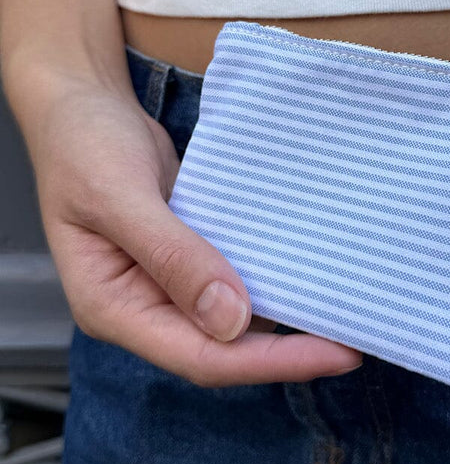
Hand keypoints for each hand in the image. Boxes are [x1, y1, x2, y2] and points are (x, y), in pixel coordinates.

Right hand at [19, 73, 362, 385]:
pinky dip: (270, 279)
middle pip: (222, 348)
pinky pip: (234, 279)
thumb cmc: (82, 145)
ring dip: (284, 320)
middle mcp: (142, 306)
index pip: (200, 357)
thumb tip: (231, 319)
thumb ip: (173, 256)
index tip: (334, 352)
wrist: (80, 102)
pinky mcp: (187, 256)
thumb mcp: (120, 196)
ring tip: (344, 313)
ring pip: (232, 320)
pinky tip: (309, 271)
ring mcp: (165, 283)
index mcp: (114, 308)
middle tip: (356, 338)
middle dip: (287, 351)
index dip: (269, 362)